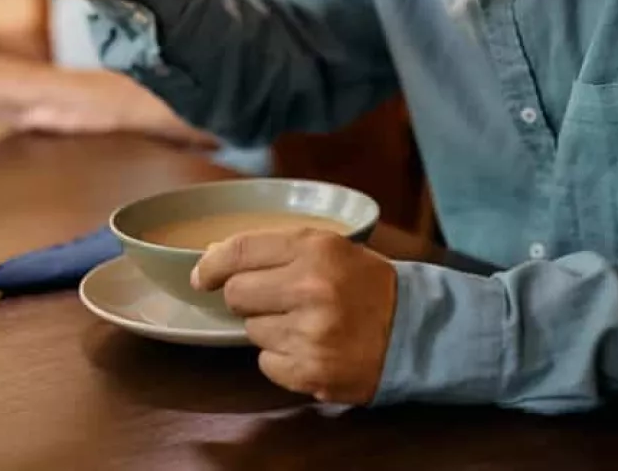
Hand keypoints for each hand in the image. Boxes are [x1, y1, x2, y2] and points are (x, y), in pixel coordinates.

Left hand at [193, 230, 397, 403]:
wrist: (414, 331)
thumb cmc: (366, 285)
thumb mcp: (330, 248)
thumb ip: (275, 248)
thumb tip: (214, 255)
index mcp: (315, 249)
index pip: (239, 251)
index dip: (212, 264)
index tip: (203, 276)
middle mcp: (310, 288)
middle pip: (237, 294)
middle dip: (248, 297)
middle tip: (276, 299)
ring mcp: (309, 333)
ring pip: (251, 330)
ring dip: (269, 328)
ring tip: (305, 323)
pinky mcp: (310, 371)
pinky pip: (265, 363)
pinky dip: (281, 358)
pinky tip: (309, 347)